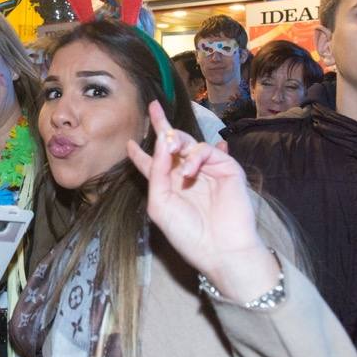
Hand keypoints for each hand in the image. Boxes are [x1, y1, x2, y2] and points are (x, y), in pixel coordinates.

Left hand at [127, 101, 278, 301]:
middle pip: (172, 145)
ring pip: (189, 143)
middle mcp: (187, 176)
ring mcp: (208, 171)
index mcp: (168, 187)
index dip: (140, 153)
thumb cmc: (187, 232)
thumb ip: (157, 171)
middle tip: (153, 108)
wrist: (220, 249)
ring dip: (176, 142)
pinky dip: (195, 157)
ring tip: (169, 148)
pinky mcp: (226, 168)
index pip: (152, 164)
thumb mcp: (160, 203)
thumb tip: (162, 140)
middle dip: (162, 127)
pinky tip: (188, 172)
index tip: (129, 142)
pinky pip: (207, 150)